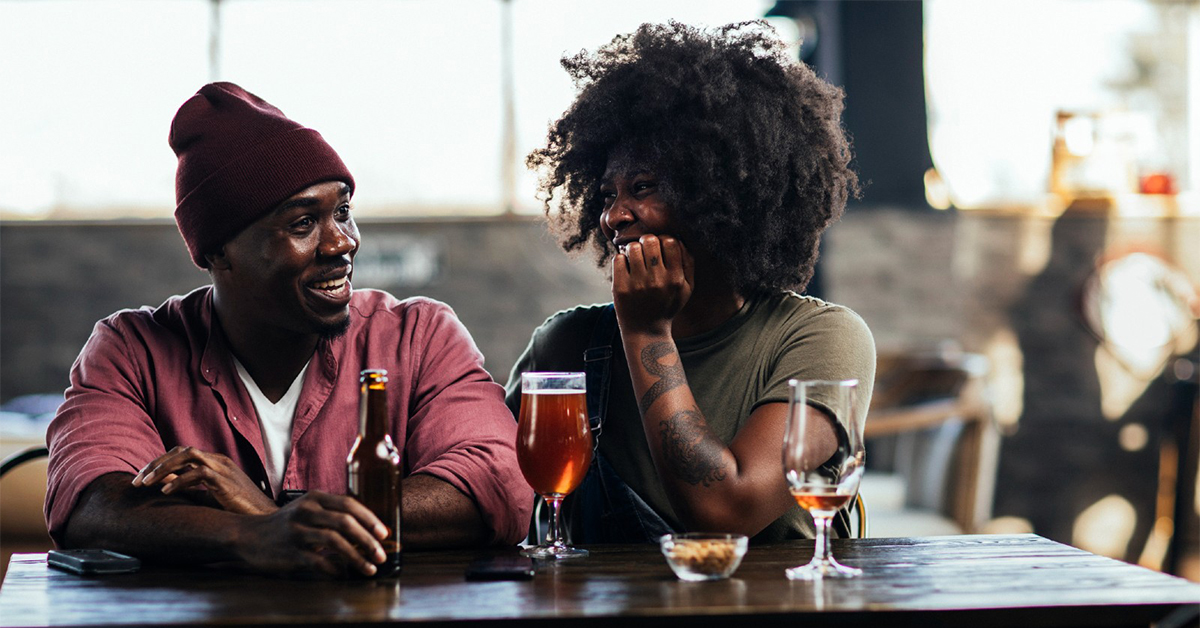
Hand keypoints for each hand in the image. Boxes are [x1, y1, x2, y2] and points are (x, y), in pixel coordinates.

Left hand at [132, 446, 276, 514]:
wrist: (263, 517)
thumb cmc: (238, 509)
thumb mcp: (209, 495)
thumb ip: (189, 487)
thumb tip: (163, 485)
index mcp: (215, 462)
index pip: (181, 453)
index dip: (159, 463)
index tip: (141, 478)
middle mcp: (218, 460)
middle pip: (181, 450)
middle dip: (155, 464)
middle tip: (136, 480)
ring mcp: (222, 468)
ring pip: (187, 456)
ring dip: (163, 468)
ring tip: (145, 483)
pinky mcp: (225, 481)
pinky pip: (198, 474)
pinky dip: (178, 481)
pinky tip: (165, 492)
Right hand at [234, 490, 388, 577]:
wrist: (248, 537)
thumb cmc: (284, 525)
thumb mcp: (306, 509)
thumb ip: (330, 513)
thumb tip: (365, 528)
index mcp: (314, 498)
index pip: (349, 504)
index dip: (370, 519)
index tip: (384, 533)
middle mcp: (306, 512)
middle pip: (346, 522)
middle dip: (368, 539)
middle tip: (382, 553)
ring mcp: (297, 532)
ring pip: (335, 542)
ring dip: (357, 557)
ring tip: (370, 567)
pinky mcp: (291, 553)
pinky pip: (319, 562)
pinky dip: (335, 569)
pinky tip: (345, 574)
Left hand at [612, 234, 694, 335]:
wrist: (646, 331)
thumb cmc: (667, 306)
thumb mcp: (686, 289)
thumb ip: (688, 263)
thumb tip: (680, 239)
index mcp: (676, 279)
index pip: (670, 242)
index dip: (664, 240)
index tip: (660, 248)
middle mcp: (657, 281)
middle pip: (650, 240)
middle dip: (647, 241)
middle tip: (645, 250)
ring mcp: (637, 284)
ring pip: (632, 247)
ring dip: (633, 250)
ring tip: (635, 260)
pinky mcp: (620, 287)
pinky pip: (618, 258)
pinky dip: (621, 260)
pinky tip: (626, 268)